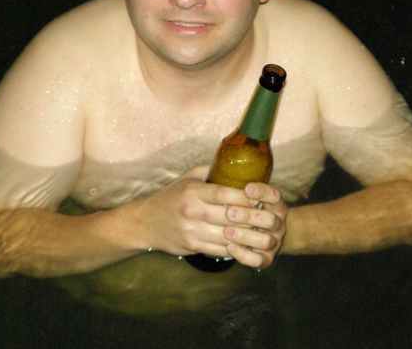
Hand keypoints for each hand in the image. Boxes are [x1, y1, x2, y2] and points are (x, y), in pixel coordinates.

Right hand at [134, 165, 251, 258]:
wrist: (146, 222)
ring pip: (227, 235)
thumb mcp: (187, 178)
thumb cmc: (171, 197)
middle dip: (250, 216)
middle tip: (265, 215)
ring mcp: (191, 231)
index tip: (258, 196)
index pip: (223, 193)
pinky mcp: (192, 246)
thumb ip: (210, 170)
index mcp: (192, 192)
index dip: (244, 196)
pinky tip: (245, 242)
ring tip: (260, 230)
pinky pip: (220, 249)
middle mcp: (191, 211)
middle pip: (229, 216)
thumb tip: (234, 162)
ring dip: (246, 234)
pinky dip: (235, 247)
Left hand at [222, 182, 287, 268]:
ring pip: (265, 241)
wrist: (265, 234)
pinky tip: (230, 248)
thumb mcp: (246, 193)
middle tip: (229, 212)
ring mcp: (274, 242)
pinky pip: (258, 260)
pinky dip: (244, 255)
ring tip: (227, 231)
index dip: (262, 192)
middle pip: (269, 219)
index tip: (247, 188)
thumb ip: (236, 181)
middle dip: (248, 215)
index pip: (274, 196)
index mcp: (275, 204)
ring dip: (245, 236)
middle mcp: (278, 223)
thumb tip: (218, 165)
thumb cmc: (247, 209)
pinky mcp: (266, 259)